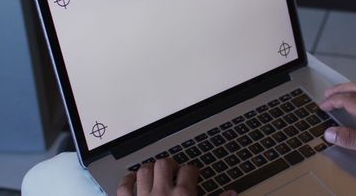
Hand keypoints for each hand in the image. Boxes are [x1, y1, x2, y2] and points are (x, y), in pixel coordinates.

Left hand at [117, 158, 235, 195]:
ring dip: (149, 169)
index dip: (192, 170)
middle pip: (164, 164)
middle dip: (170, 165)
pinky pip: (123, 187)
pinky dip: (127, 181)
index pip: (189, 170)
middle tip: (174, 171)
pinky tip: (132, 180)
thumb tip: (232, 194)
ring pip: (144, 171)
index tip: (193, 174)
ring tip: (155, 172)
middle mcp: (162, 193)